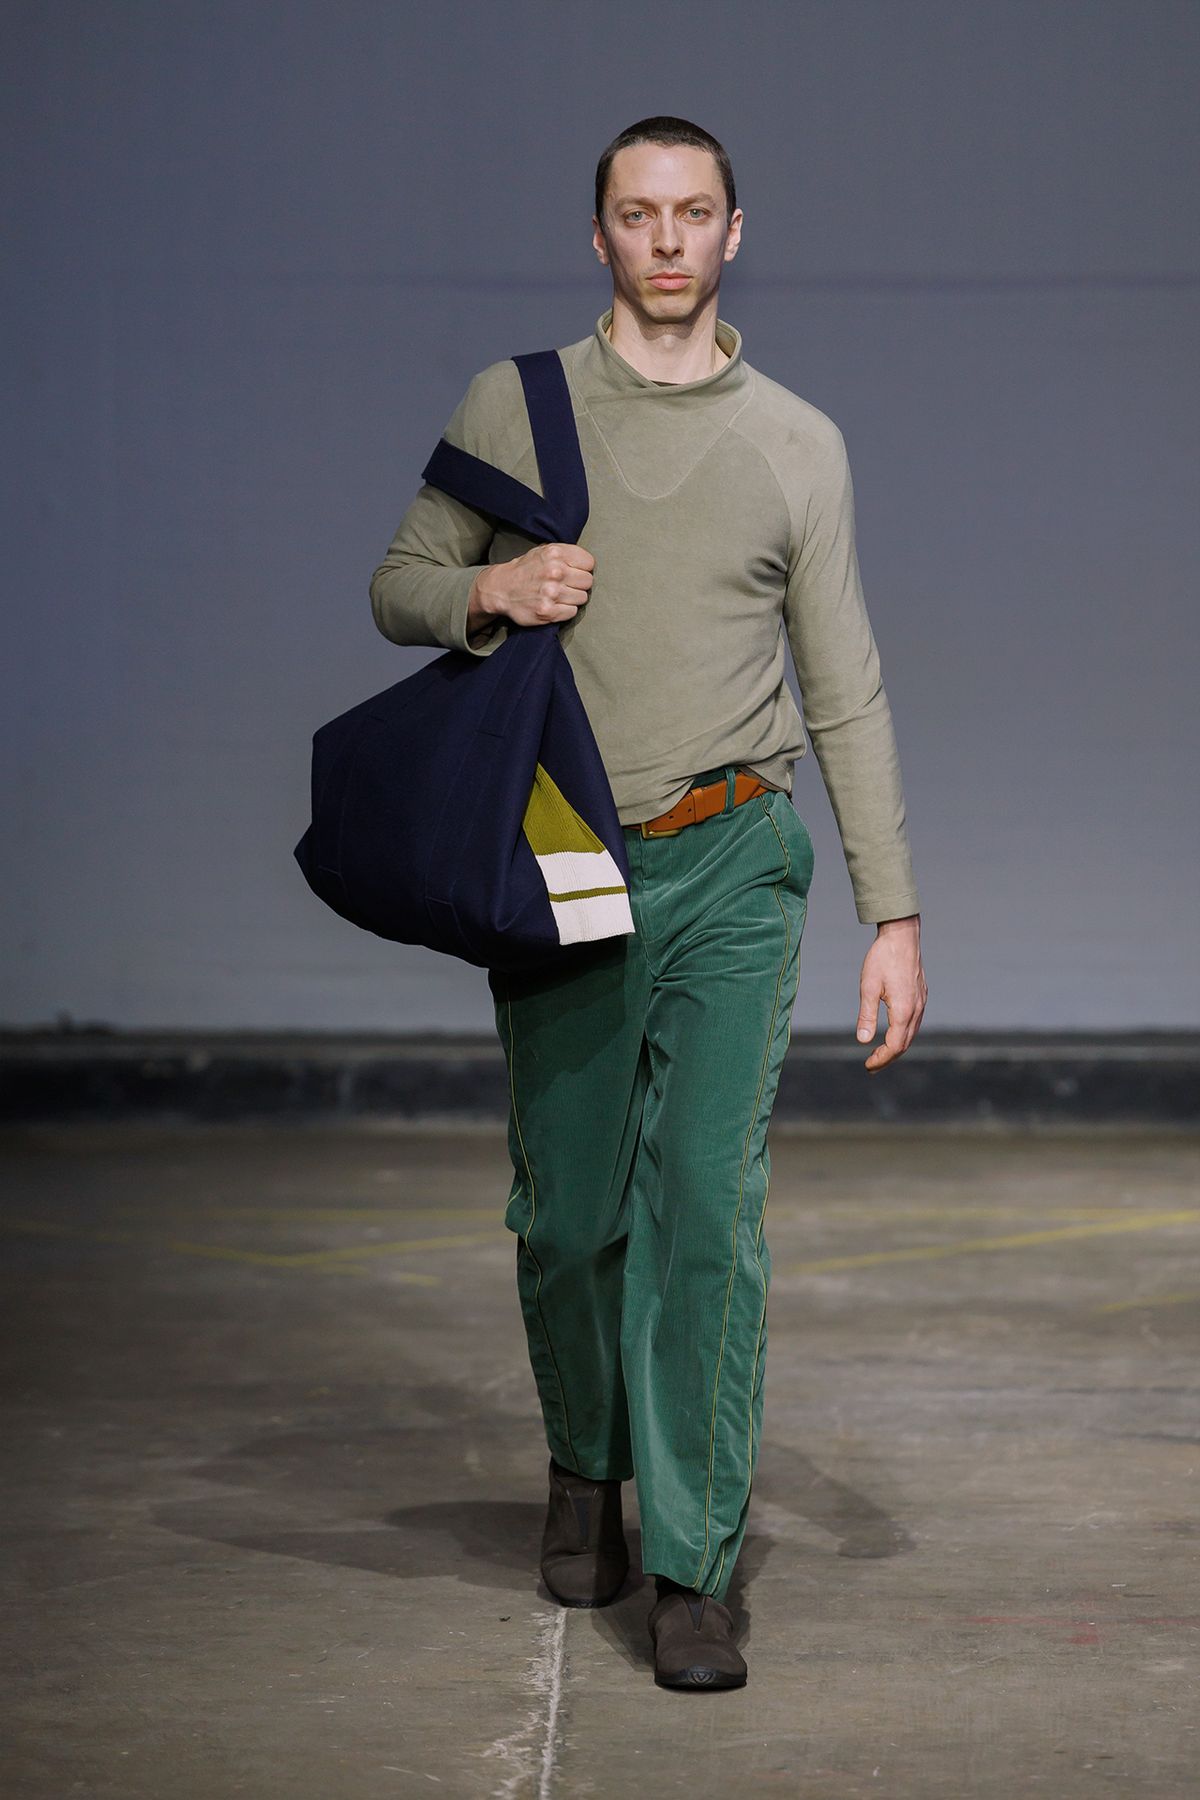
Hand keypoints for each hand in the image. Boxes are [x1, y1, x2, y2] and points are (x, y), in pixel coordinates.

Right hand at [468, 542, 593, 634]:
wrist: (501, 589)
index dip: (582, 568)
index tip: (574, 572)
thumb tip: (588, 563)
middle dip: (578, 584)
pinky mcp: (548, 611)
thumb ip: (565, 553)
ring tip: (558, 595)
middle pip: (588, 581)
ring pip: (582, 598)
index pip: (589, 563)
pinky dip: (565, 610)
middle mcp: (555, 571)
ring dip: (572, 598)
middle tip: (565, 585)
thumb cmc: (525, 569)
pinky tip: (554, 605)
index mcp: (555, 553)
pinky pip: (572, 612)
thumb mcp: (543, 551)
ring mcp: (551, 593)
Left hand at [855, 916, 926, 1071]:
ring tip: (880, 1053)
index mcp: (904, 1010)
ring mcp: (921, 1002)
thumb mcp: (868, 987)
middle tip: (871, 1065)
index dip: (882, 1059)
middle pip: (905, 1044)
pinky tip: (893, 1032)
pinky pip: (915, 1022)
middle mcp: (916, 1009)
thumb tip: (863, 1041)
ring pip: (911, 1034)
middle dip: (888, 1057)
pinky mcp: (921, 995)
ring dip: (897, 1047)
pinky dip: (904, 1034)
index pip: (895, 1046)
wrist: (902, 936)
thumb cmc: (882, 958)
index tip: (867, 1066)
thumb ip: (866, 1016)